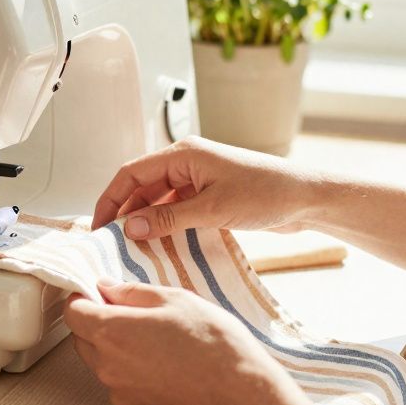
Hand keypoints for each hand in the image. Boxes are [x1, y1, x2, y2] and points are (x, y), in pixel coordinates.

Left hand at [63, 279, 300, 404]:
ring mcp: (119, 392)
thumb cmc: (211, 341)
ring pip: (101, 363)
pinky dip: (131, 371)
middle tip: (134, 312)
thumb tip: (105, 288)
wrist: (240, 394)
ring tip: (157, 339)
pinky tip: (165, 364)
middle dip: (98, 322)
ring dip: (115, 348)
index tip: (102, 292)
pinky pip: (120, 384)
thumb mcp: (174, 299)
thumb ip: (132, 292)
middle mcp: (106, 366)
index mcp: (111, 332)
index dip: (83, 298)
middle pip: (82, 338)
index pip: (72, 312)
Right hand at [91, 135, 325, 239]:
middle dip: (125, 213)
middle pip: (141, 187)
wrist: (307, 198)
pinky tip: (160, 247)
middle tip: (111, 243)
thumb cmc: (267, 193)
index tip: (98, 227)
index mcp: (183, 155)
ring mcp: (199, 180)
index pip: (131, 174)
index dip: (110, 199)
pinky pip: (177, 210)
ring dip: (146, 222)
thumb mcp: (211, 209)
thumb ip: (167, 218)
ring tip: (132, 249)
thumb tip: (129, 228)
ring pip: (158, 201)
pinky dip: (165, 226)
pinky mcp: (210, 196)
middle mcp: (187, 164)